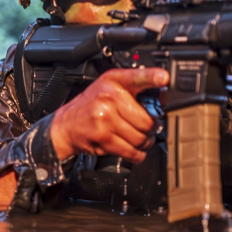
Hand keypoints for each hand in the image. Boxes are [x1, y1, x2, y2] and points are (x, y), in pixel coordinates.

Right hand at [48, 67, 167, 161]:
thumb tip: (164, 93)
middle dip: (151, 128)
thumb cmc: (92, 104)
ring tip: (139, 138)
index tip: (164, 78)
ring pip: (140, 138)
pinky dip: (137, 154)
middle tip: (147, 127)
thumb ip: (136, 86)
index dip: (152, 77)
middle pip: (146, 120)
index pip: (137, 77)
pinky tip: (134, 148)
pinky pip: (130, 151)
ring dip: (144, 142)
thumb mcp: (111, 86)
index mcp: (113, 82)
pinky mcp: (102, 138)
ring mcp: (105, 119)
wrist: (67, 125)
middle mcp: (108, 98)